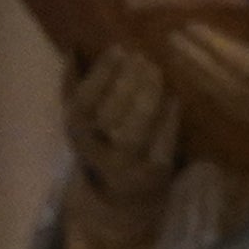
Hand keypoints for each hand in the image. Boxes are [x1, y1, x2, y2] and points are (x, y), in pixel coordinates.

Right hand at [63, 44, 182, 203]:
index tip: (119, 49)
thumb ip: (73, 86)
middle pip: (112, 113)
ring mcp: (128, 165)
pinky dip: (169, 119)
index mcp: (77, 132)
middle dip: (129, 82)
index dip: (102, 74)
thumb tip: (72, 48)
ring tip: (158, 71)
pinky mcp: (155, 174)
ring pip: (137, 129)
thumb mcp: (81, 121)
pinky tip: (175, 97)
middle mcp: (97, 151)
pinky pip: (163, 143)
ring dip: (149, 97)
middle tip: (144, 57)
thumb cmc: (101, 146)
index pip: (84, 100)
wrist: (119, 200)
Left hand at [159, 0, 248, 165]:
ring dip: (204, 83)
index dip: (206, 45)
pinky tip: (215, 84)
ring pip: (232, 106)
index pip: (235, 62)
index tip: (182, 24)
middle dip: (195, 64)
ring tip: (184, 60)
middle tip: (170, 40)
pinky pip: (246, 114)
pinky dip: (224, 97)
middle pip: (224, 88)